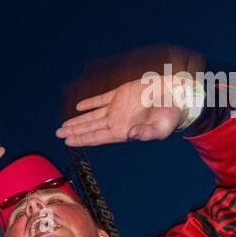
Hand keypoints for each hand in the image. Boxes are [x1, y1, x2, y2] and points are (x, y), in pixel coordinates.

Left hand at [56, 77, 184, 145]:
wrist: (177, 98)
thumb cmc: (170, 117)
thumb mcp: (160, 129)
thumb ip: (144, 133)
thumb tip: (129, 134)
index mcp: (123, 130)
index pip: (98, 137)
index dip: (82, 139)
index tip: (68, 142)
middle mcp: (117, 120)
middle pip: (91, 127)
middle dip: (74, 131)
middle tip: (58, 134)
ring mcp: (117, 107)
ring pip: (93, 115)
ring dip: (78, 120)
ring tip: (64, 125)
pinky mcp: (121, 94)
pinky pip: (102, 99)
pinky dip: (91, 102)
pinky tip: (80, 107)